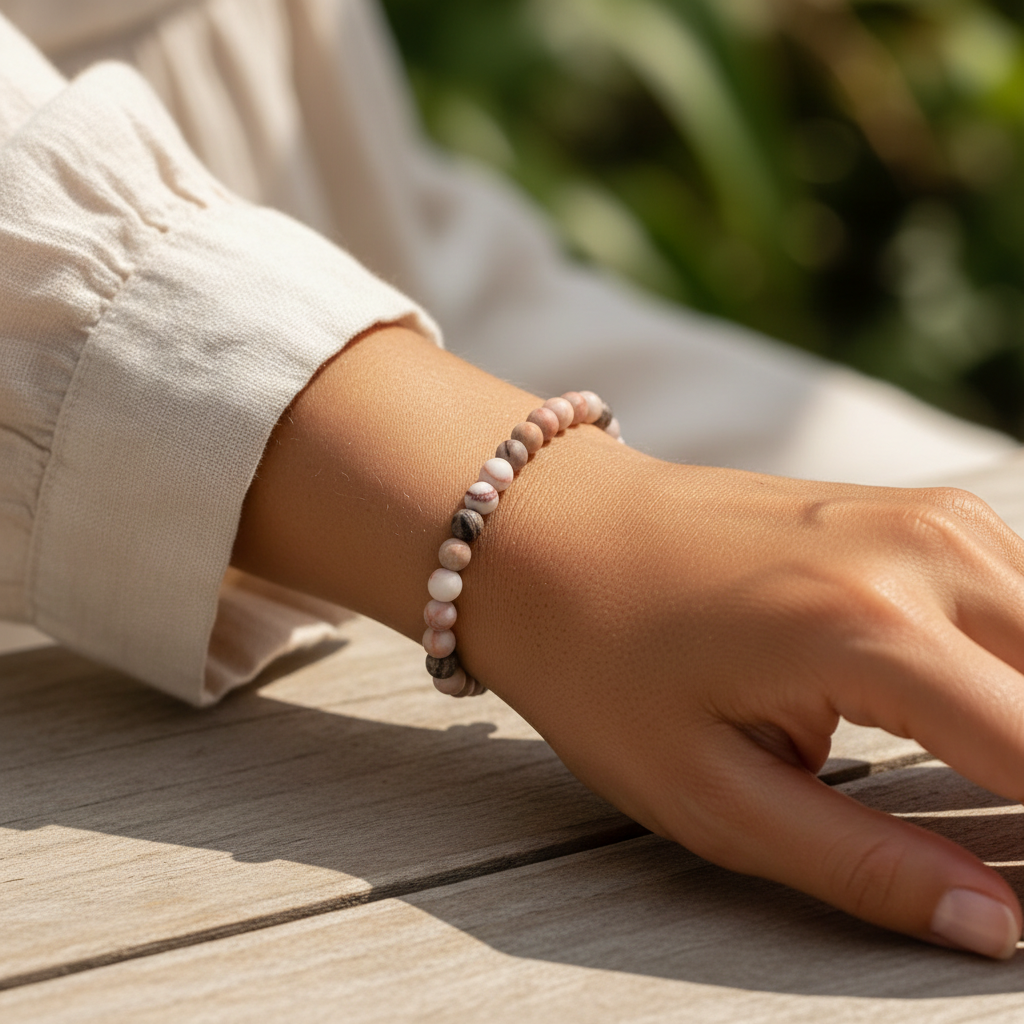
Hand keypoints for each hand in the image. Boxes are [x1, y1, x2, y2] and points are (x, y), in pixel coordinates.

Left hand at [469, 459, 1023, 958]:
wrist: (553, 532)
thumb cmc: (601, 659)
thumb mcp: (708, 791)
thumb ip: (862, 864)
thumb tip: (996, 925)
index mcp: (870, 631)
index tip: (1021, 898)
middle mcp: (922, 554)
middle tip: (994, 839)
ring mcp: (924, 516)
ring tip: (980, 787)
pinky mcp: (912, 508)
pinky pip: (1022, 590)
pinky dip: (1017, 661)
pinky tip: (971, 706)